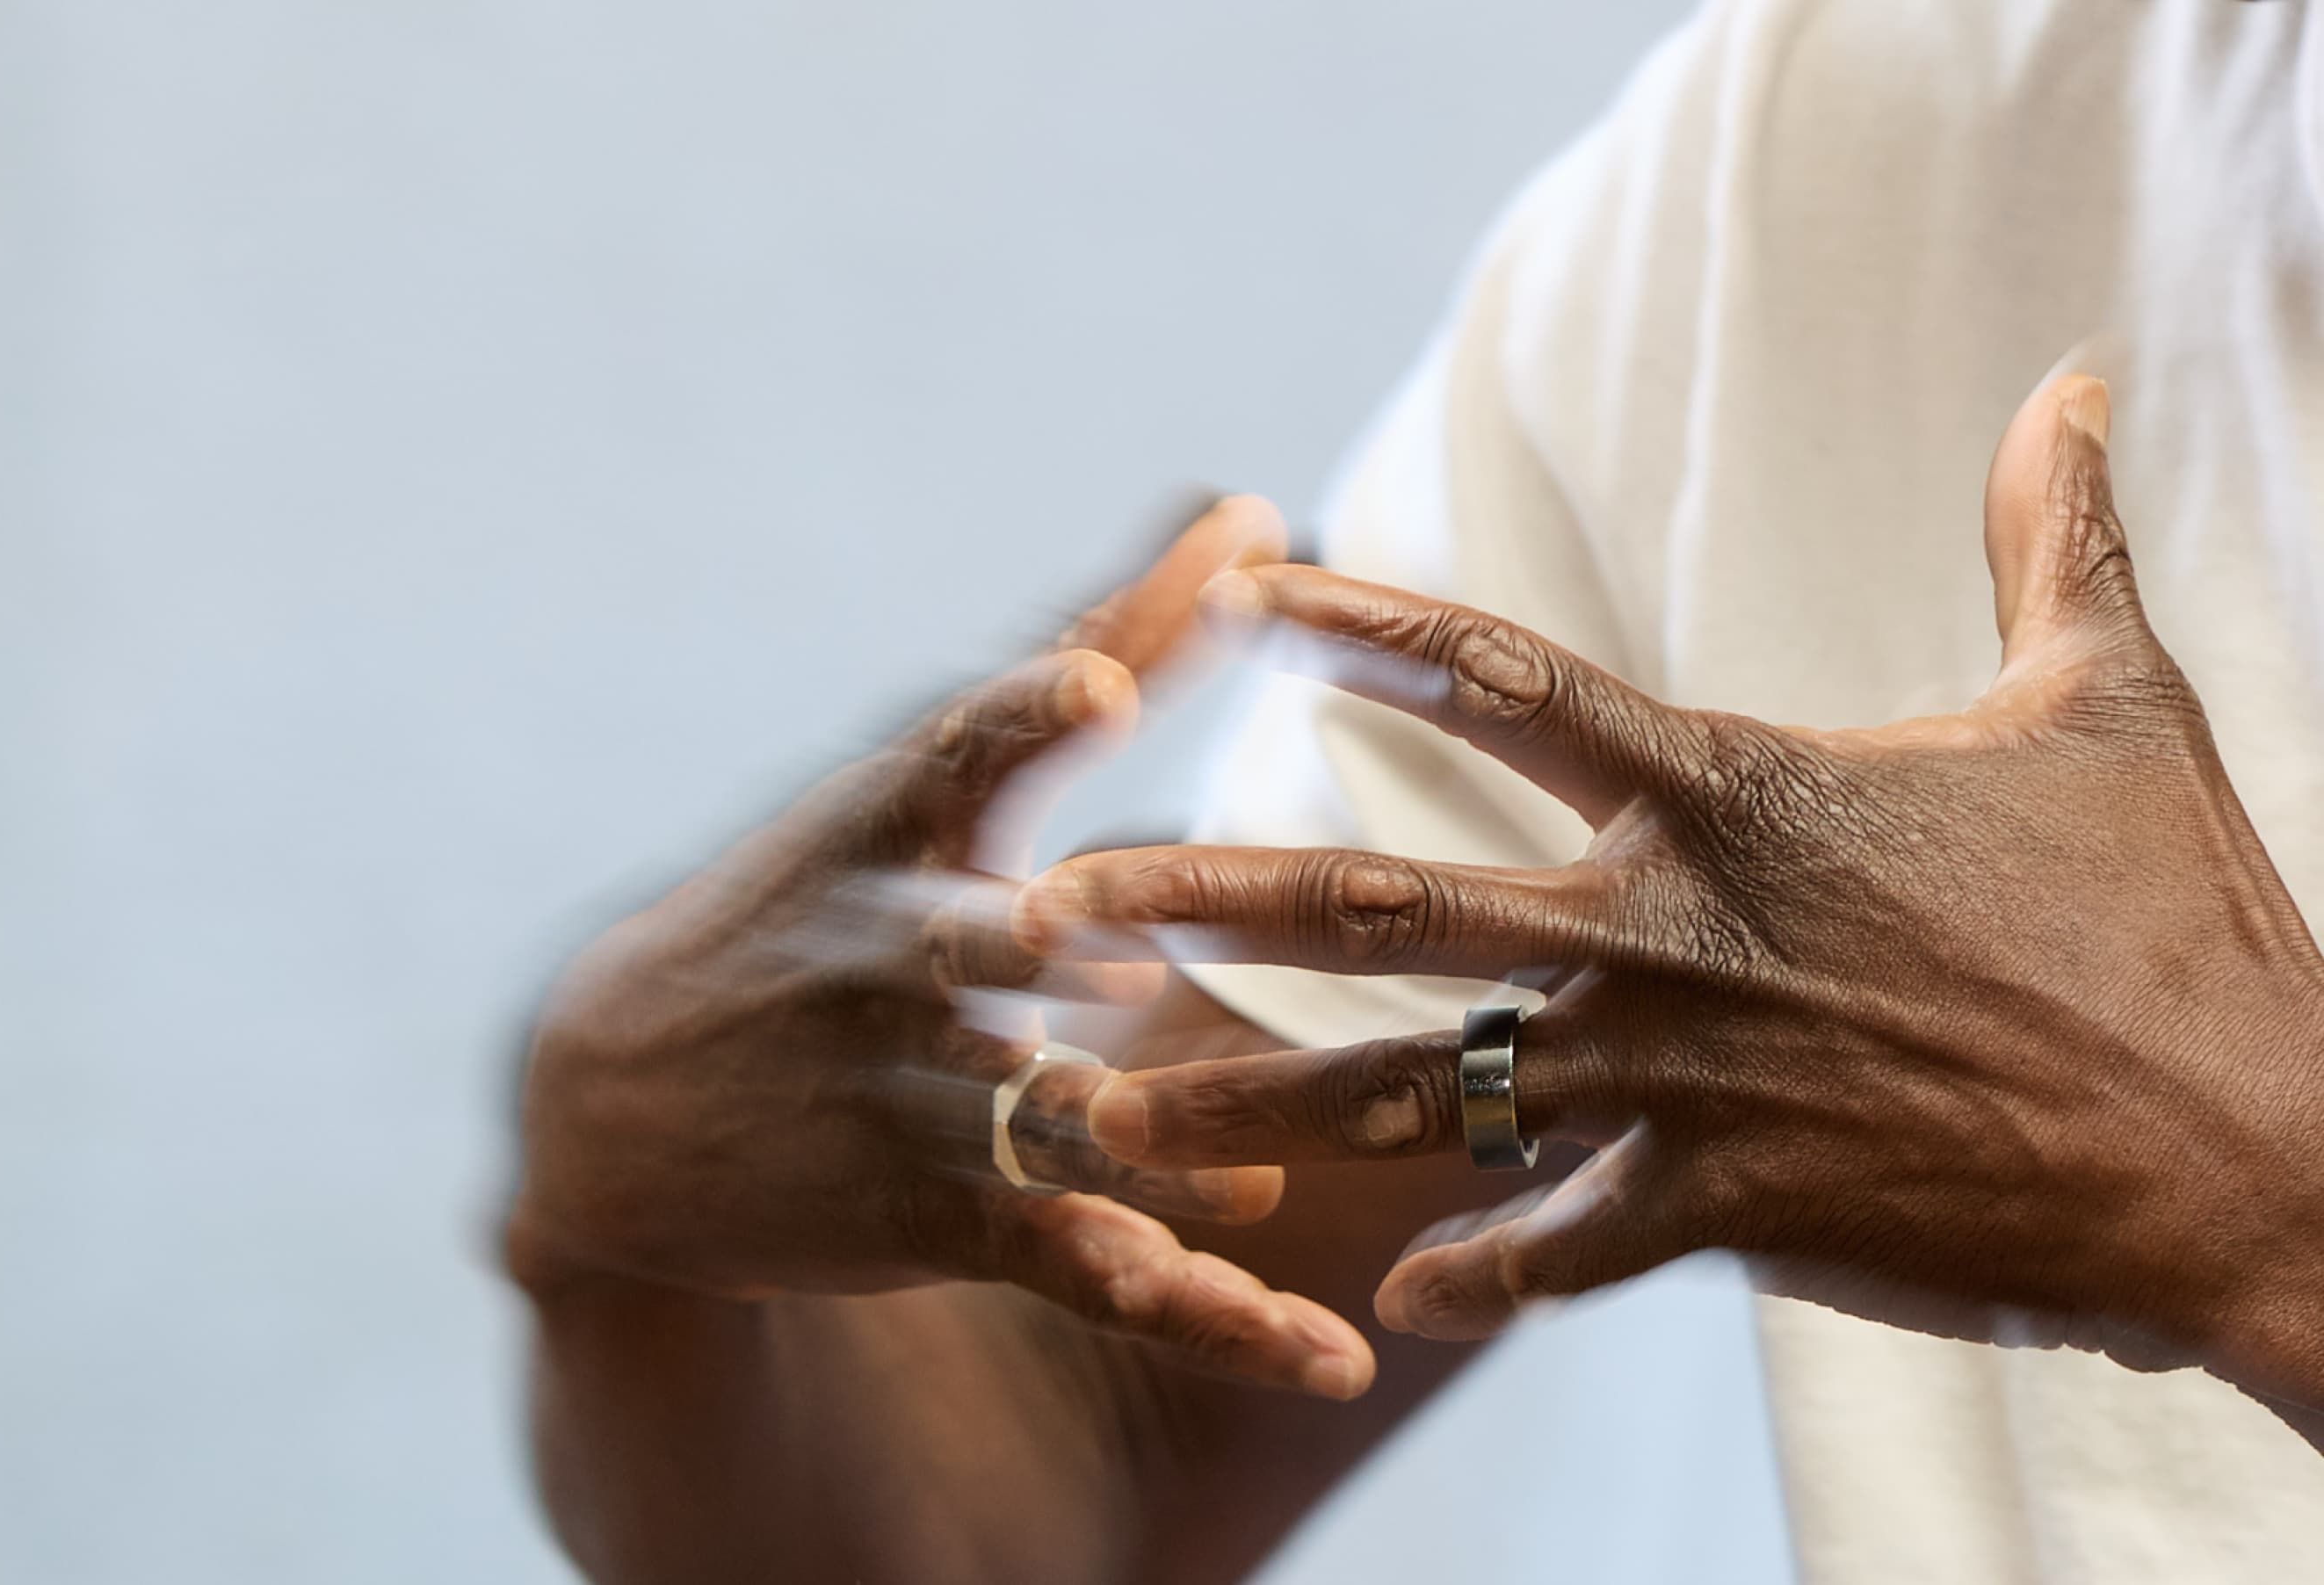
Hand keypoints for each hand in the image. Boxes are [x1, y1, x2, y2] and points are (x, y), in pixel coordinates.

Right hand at [505, 497, 1376, 1398]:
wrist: (616, 1102)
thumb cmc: (816, 901)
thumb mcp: (919, 775)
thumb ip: (1096, 640)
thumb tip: (1252, 507)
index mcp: (891, 825)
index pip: (957, 749)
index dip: (1028, 712)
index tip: (1101, 685)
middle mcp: (892, 954)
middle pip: (978, 944)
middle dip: (1045, 952)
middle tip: (1128, 962)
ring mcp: (907, 1093)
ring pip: (1036, 1122)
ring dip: (1134, 1152)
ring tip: (1253, 1185)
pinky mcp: (938, 1217)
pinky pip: (1087, 1268)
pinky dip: (1207, 1314)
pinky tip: (1326, 1357)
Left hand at [1019, 378, 2323, 1403]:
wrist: (2247, 1148)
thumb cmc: (2170, 922)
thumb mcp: (2107, 702)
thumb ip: (2049, 541)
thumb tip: (2070, 386)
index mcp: (1732, 796)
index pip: (1510, 683)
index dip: (1371, 626)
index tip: (1249, 593)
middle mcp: (1670, 937)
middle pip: (1382, 906)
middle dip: (1203, 901)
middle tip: (1053, 901)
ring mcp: (1683, 1082)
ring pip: (1412, 1096)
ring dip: (1249, 1111)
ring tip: (1105, 1123)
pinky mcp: (1727, 1209)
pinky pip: (1556, 1248)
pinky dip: (1477, 1272)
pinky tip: (1396, 1299)